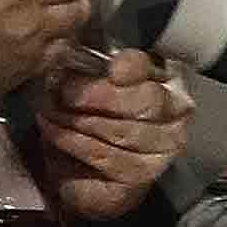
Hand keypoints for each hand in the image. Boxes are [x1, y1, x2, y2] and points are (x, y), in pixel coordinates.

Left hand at [22, 45, 192, 222]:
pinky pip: (105, 154)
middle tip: (63, 94)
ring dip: (76, 120)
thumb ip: (89, 71)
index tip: (112, 70)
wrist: (82, 174)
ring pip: (121, 129)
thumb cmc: (87, 124)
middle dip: (97, 96)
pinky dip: (73, 142)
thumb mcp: (87, 90)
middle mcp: (176, 111)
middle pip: (145, 99)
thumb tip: (65, 52)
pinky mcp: (144, 173)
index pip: (152, 67)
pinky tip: (54, 135)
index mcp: (164, 79)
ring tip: (50, 114)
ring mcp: (165, 145)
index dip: (132, 67)